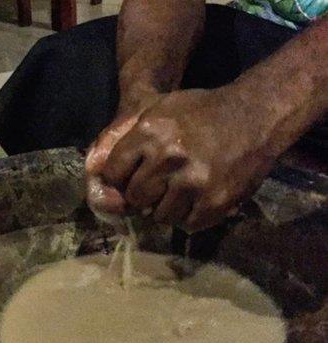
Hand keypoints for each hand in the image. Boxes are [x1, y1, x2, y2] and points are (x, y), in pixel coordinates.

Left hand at [86, 87, 276, 230]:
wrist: (255, 115)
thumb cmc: (201, 112)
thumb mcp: (159, 110)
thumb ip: (125, 138)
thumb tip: (94, 170)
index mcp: (150, 134)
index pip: (114, 174)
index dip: (120, 179)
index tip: (132, 177)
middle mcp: (168, 159)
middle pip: (134, 199)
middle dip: (143, 195)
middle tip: (160, 186)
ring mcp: (192, 183)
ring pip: (159, 216)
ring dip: (167, 208)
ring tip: (182, 190)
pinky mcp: (213, 202)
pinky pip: (186, 225)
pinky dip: (189, 216)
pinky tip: (199, 198)